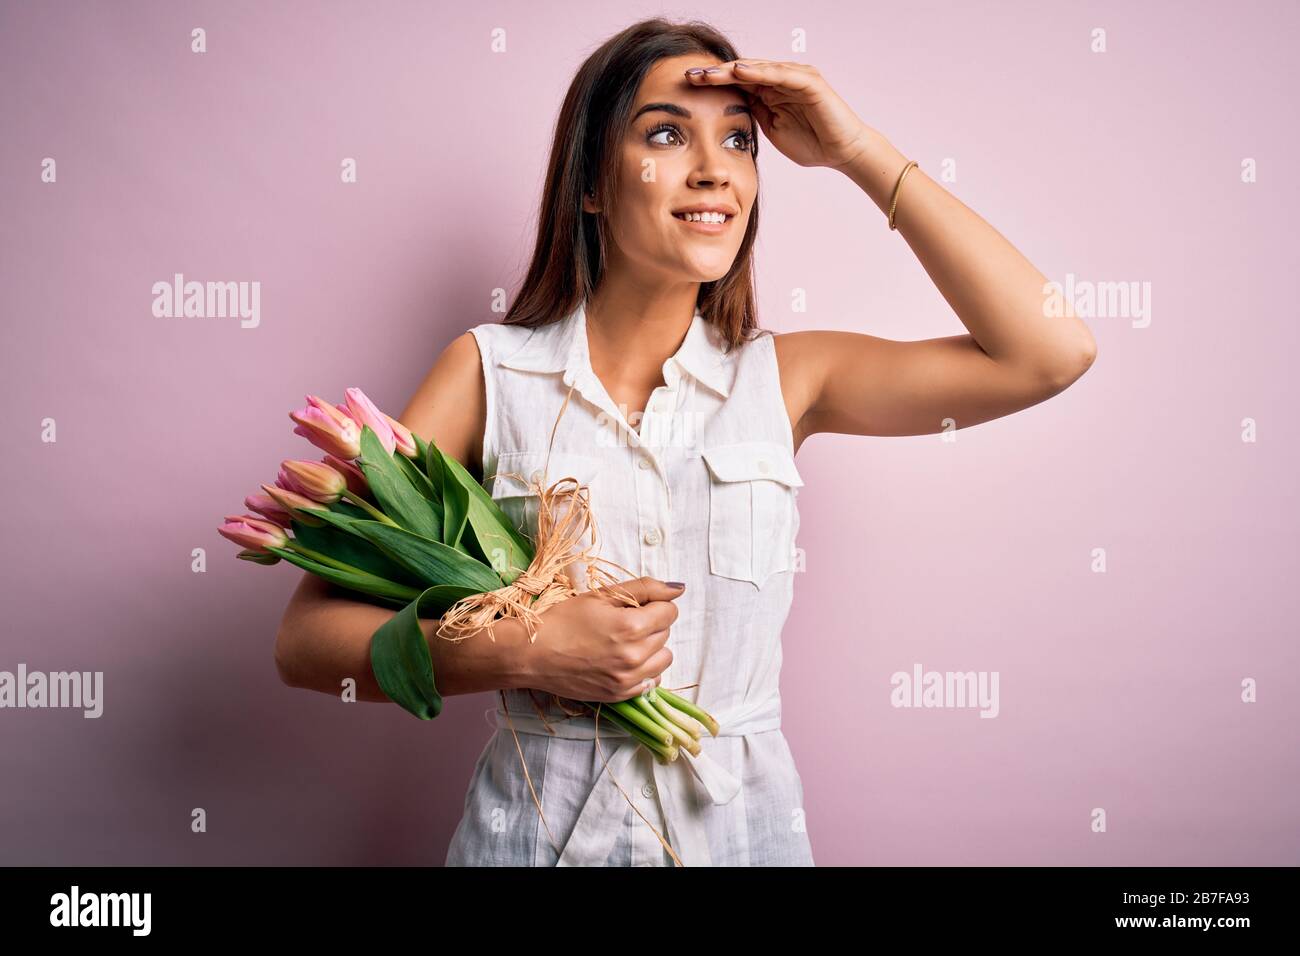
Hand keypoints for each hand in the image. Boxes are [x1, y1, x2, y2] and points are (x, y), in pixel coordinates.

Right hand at [524, 576, 683, 703]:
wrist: (532, 654)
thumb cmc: (563, 619)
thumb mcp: (601, 596)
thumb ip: (644, 588)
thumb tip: (679, 588)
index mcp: (631, 627)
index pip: (669, 611)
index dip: (654, 603)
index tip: (635, 605)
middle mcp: (635, 656)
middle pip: (666, 632)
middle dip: (651, 623)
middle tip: (622, 621)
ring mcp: (628, 679)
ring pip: (664, 658)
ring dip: (652, 647)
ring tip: (626, 642)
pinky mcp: (621, 695)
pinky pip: (652, 681)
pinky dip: (644, 669)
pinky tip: (623, 661)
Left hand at [688, 59, 872, 170]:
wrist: (841, 152)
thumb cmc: (812, 143)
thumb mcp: (772, 130)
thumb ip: (754, 115)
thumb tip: (730, 111)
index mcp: (770, 91)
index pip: (736, 82)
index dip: (712, 84)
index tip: (687, 87)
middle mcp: (781, 78)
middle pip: (742, 71)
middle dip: (715, 74)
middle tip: (689, 75)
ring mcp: (795, 77)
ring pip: (757, 68)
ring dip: (731, 70)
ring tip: (708, 73)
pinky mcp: (808, 81)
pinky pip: (780, 73)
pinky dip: (760, 71)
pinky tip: (739, 71)